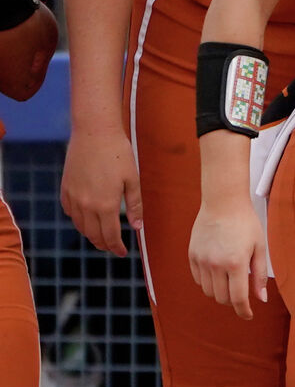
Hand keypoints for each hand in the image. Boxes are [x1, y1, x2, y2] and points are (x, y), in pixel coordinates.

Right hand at [61, 126, 142, 254]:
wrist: (94, 133)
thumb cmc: (118, 154)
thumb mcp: (132, 180)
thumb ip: (134, 205)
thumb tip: (137, 227)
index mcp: (105, 205)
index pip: (110, 236)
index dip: (116, 247)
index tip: (122, 253)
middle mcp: (86, 206)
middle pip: (93, 235)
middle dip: (104, 245)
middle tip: (113, 248)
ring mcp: (73, 198)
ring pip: (80, 226)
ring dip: (91, 235)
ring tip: (101, 237)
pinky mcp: (65, 189)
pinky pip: (70, 213)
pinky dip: (79, 221)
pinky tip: (86, 220)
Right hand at [188, 198, 268, 319]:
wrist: (222, 203)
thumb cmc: (246, 223)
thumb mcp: (259, 247)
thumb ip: (260, 275)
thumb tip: (261, 299)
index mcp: (235, 263)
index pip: (237, 298)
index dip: (243, 311)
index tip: (248, 315)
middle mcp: (215, 264)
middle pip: (221, 298)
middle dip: (233, 301)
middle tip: (241, 293)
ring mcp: (201, 261)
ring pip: (208, 291)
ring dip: (220, 292)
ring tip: (230, 280)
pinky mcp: (192, 256)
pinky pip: (198, 280)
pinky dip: (208, 282)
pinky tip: (218, 272)